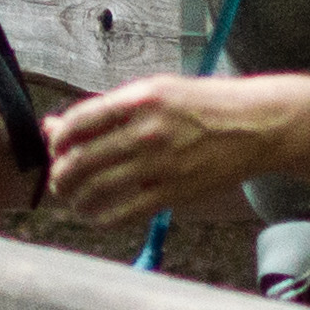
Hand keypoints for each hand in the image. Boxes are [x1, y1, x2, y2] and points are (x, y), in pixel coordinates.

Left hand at [38, 72, 300, 223]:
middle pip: (80, 160)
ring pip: (95, 189)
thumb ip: (106, 110)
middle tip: (60, 179)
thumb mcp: (155, 92)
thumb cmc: (202, 106)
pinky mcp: (172, 191)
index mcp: (139, 98)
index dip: (58, 140)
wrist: (255, 125)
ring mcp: (159, 164)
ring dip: (75, 198)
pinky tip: (96, 214)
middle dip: (60, 174)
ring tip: (74, 198)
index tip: (57, 148)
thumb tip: (55, 126)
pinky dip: (100, 217)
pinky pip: (122, 212)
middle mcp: (146, 130)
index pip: (78, 123)